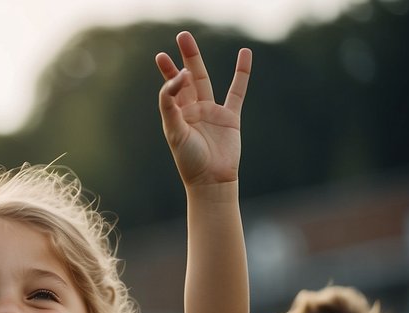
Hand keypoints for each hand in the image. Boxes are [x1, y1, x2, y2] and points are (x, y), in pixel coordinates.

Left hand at [156, 31, 251, 186]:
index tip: (163, 58)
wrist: (212, 180)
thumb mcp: (175, 132)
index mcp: (176, 115)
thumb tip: (177, 79)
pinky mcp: (230, 117)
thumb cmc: (189, 160)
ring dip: (200, 62)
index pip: (170, 89)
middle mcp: (192, 111)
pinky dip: (242, 73)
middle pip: (187, 79)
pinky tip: (245, 54)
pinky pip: (237, 91)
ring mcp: (212, 112)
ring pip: (206, 80)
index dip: (168, 74)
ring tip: (199, 42)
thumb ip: (171, 106)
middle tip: (181, 36)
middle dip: (184, 58)